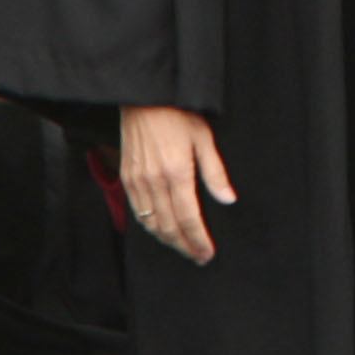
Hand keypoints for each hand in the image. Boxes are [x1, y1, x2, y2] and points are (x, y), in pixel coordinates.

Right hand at [119, 104, 236, 264]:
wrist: (145, 97)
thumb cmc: (179, 113)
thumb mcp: (204, 138)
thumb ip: (215, 173)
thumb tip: (228, 199)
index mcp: (177, 173)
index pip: (189, 218)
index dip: (198, 239)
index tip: (207, 253)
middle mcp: (154, 182)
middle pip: (169, 227)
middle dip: (184, 246)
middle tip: (197, 257)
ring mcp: (137, 182)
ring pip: (150, 224)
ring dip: (167, 240)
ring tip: (182, 247)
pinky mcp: (127, 178)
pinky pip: (137, 212)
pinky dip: (149, 226)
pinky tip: (161, 229)